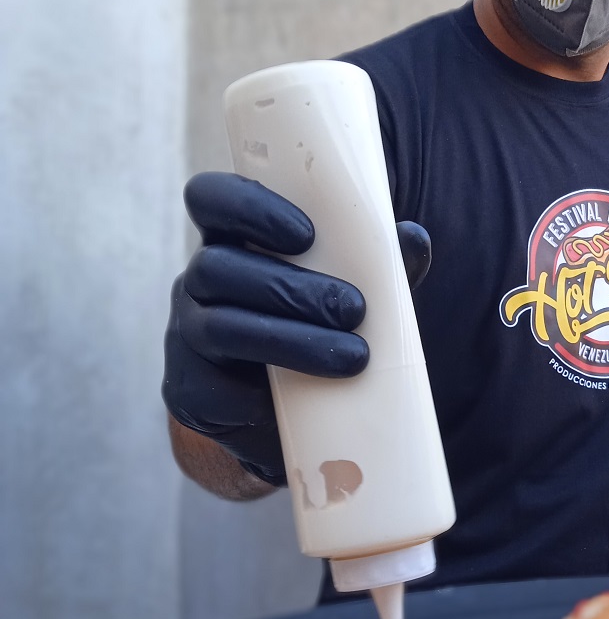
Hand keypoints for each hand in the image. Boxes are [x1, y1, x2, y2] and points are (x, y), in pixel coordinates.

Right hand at [162, 172, 430, 484]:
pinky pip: (211, 390)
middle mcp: (197, 282)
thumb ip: (377, 266)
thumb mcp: (353, 294)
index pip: (211, 199)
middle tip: (356, 308)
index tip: (306, 234)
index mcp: (232, 242)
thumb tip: (412, 240)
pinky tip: (300, 401)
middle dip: (290, 287)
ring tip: (356, 357)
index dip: (247, 207)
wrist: (293, 420)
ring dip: (291, 340)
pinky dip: (257, 397)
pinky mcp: (188, 393)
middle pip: (217, 267)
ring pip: (221, 327)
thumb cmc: (321, 333)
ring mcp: (186, 337)